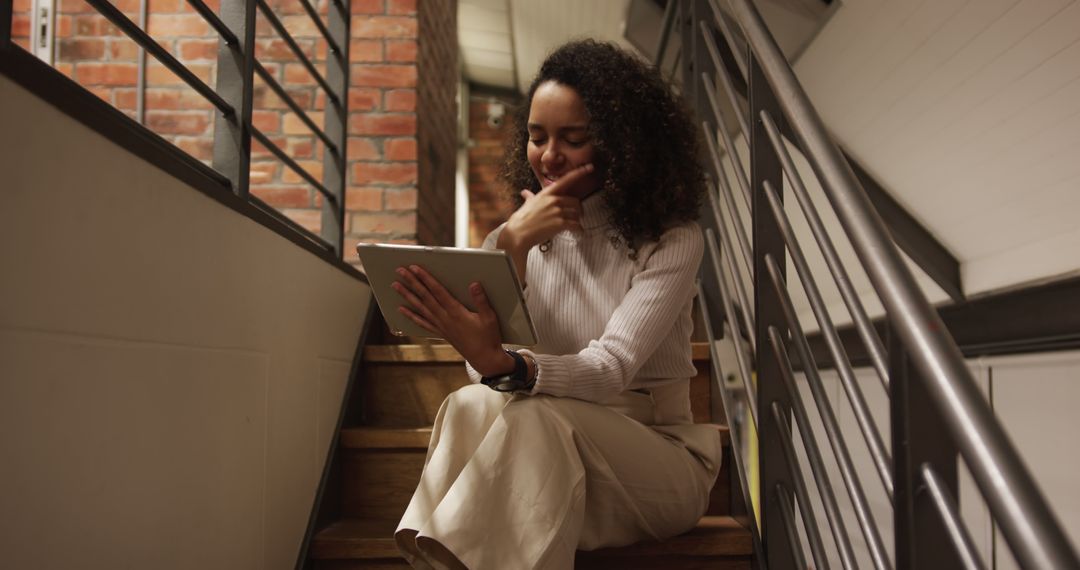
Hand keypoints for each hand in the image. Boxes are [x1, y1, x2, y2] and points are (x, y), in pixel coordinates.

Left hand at [392, 265, 514, 376]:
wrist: (484, 358)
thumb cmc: (488, 337)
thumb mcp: (489, 317)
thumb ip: (481, 300)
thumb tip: (474, 284)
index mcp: (456, 312)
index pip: (437, 291)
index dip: (426, 278)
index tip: (415, 268)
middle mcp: (445, 318)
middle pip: (425, 297)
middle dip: (412, 282)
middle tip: (400, 271)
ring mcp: (441, 326)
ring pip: (420, 308)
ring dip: (407, 295)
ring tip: (395, 285)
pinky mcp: (441, 332)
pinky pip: (422, 322)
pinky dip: (411, 315)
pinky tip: (401, 309)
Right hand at [499, 163, 595, 252]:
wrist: (518, 233)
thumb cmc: (521, 220)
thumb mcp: (527, 205)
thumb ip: (529, 198)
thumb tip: (525, 193)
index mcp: (547, 194)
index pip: (566, 180)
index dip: (579, 172)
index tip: (590, 167)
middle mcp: (553, 200)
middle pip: (576, 201)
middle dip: (578, 209)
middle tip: (577, 215)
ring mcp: (557, 211)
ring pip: (577, 213)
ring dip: (577, 220)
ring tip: (575, 225)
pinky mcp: (560, 223)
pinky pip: (576, 225)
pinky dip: (579, 229)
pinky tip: (578, 231)